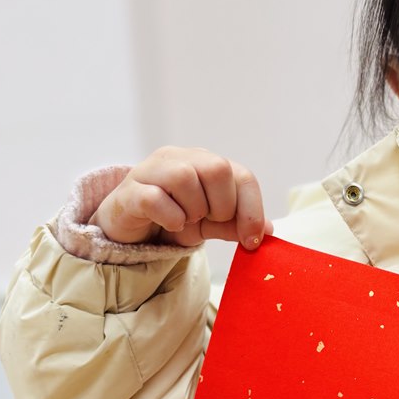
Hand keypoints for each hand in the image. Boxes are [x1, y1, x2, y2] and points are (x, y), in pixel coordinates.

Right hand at [91, 147, 270, 249]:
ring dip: (193, 210)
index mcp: (205, 162)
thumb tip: (268, 231)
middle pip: (217, 169)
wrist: (130, 231)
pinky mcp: (129, 190)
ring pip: (185, 178)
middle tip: (207, 221)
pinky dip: (170, 216)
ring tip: (185, 220)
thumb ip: (236, 224)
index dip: (252, 210)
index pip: (242, 176)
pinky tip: (170, 224)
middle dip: (220, 206)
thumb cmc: (173, 219)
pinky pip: (155, 198)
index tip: (252, 240)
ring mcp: (152, 170)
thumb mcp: (210, 224)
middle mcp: (180, 157)